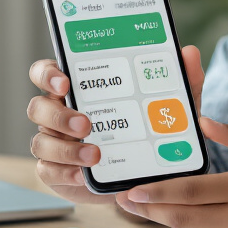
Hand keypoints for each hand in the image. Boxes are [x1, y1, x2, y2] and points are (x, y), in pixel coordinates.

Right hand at [26, 46, 205, 204]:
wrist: (144, 174)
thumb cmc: (148, 129)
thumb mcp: (168, 106)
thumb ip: (178, 81)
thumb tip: (189, 53)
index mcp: (76, 89)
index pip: (47, 73)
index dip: (48, 74)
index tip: (65, 81)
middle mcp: (58, 114)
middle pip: (38, 107)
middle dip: (58, 115)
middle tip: (86, 123)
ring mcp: (54, 143)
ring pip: (40, 142)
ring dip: (65, 148)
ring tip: (94, 155)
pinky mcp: (56, 172)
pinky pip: (48, 171)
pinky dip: (66, 173)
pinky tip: (85, 175)